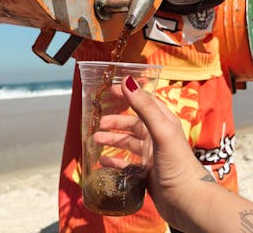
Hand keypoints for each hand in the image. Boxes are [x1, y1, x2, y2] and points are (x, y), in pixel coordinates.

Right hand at [94, 76, 205, 228]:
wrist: (188, 203)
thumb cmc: (177, 163)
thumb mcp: (161, 131)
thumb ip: (145, 107)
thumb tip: (127, 81)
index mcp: (164, 122)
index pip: (144, 102)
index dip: (129, 94)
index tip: (111, 90)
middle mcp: (157, 136)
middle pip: (133, 124)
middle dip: (116, 122)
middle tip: (100, 122)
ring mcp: (152, 154)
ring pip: (128, 143)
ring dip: (112, 139)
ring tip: (95, 140)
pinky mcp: (147, 172)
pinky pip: (127, 163)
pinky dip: (115, 160)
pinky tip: (102, 161)